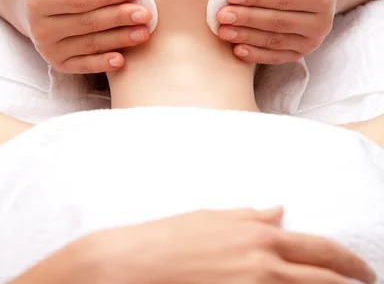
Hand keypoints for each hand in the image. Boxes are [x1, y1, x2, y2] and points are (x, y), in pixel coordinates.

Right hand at [14, 207, 374, 283]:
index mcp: (257, 234)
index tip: (364, 271)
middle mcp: (262, 262)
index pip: (319, 249)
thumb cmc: (167, 237)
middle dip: (351, 282)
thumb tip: (279, 211)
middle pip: (324, 277)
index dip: (348, 262)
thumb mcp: (211, 218)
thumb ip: (250, 215)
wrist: (127, 266)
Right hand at [16, 0, 151, 72]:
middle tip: (145, 13)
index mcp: (37, 0)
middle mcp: (41, 28)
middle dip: (119, 18)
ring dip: (119, 40)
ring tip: (143, 32)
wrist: (26, 6)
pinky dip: (102, 64)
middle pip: (87, 23)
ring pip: (90, 44)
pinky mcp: (58, 63)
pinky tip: (121, 60)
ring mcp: (49, 49)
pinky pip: (83, 65)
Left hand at [217, 0, 337, 64]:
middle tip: (222, 15)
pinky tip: (237, 50)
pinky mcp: (301, 53)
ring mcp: (312, 41)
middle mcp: (321, 23)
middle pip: (278, 22)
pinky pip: (276, 57)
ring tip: (223, 31)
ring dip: (247, 37)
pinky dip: (256, 55)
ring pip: (275, 41)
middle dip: (247, 19)